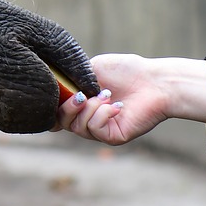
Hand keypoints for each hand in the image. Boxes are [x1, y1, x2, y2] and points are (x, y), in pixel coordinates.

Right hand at [54, 54, 205, 144]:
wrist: (154, 81)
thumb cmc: (126, 71)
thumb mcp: (90, 69)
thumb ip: (70, 78)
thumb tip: (53, 86)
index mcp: (81, 103)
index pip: (56, 112)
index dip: (50, 108)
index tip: (52, 95)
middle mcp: (88, 118)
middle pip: (61, 122)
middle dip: (68, 107)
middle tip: (82, 95)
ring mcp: (100, 129)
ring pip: (77, 127)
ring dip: (89, 108)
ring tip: (106, 96)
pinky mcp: (112, 137)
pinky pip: (94, 130)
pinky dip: (102, 115)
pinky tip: (116, 106)